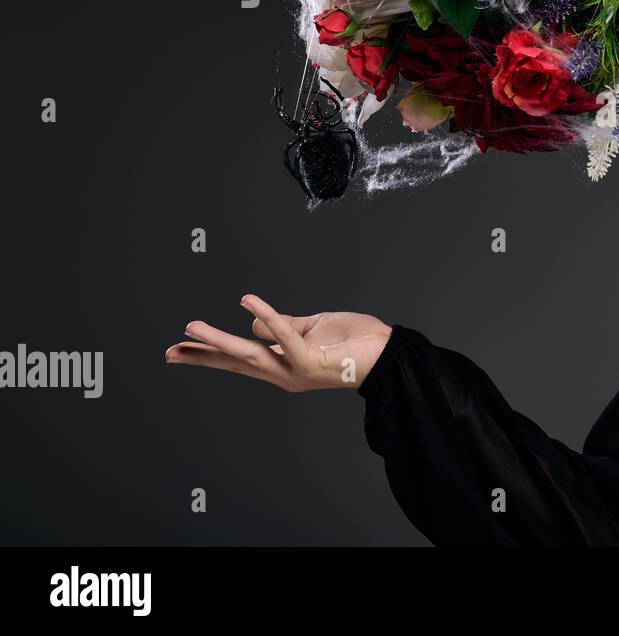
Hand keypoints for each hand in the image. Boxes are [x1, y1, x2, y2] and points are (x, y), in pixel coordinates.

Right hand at [164, 294, 392, 392]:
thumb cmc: (355, 341)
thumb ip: (283, 326)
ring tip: (192, 328)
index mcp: (283, 365)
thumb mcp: (313, 328)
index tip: (178, 350)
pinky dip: (268, 319)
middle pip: (235, 363)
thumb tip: (253, 324)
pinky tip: (248, 304)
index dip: (209, 354)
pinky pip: (285, 337)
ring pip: (251, 355)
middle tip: (170, 350)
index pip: (239, 359)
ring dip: (220, 340)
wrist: (389, 353)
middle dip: (202, 356)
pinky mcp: (312, 363)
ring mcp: (297, 371)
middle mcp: (285, 373)